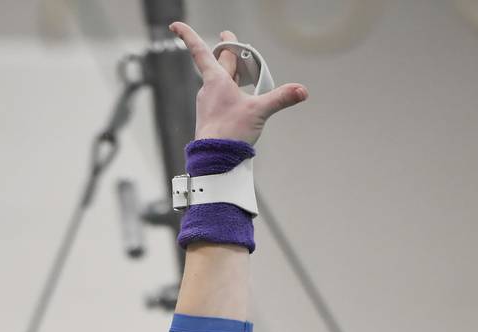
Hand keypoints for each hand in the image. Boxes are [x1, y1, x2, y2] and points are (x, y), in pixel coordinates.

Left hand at [170, 22, 306, 144]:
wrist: (214, 159)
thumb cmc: (230, 133)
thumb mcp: (259, 112)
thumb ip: (280, 98)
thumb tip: (302, 91)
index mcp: (216, 79)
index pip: (200, 51)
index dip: (187, 35)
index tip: (175, 25)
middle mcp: (209, 88)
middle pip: (220, 62)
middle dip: (227, 50)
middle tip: (230, 39)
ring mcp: (208, 102)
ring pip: (219, 80)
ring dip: (230, 72)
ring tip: (240, 70)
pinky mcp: (211, 115)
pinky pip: (220, 96)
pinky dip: (229, 91)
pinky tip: (236, 97)